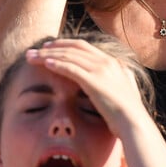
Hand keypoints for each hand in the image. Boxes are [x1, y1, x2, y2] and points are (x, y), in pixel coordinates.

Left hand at [25, 39, 146, 136]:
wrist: (133, 121)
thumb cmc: (127, 113)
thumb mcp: (124, 90)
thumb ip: (119, 79)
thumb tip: (118, 76)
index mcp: (113, 62)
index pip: (84, 46)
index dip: (65, 44)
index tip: (50, 47)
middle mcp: (106, 62)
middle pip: (74, 47)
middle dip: (53, 47)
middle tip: (35, 50)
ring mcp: (101, 70)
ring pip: (69, 56)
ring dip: (47, 55)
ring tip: (31, 57)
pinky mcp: (93, 81)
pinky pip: (70, 68)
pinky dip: (56, 64)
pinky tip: (45, 64)